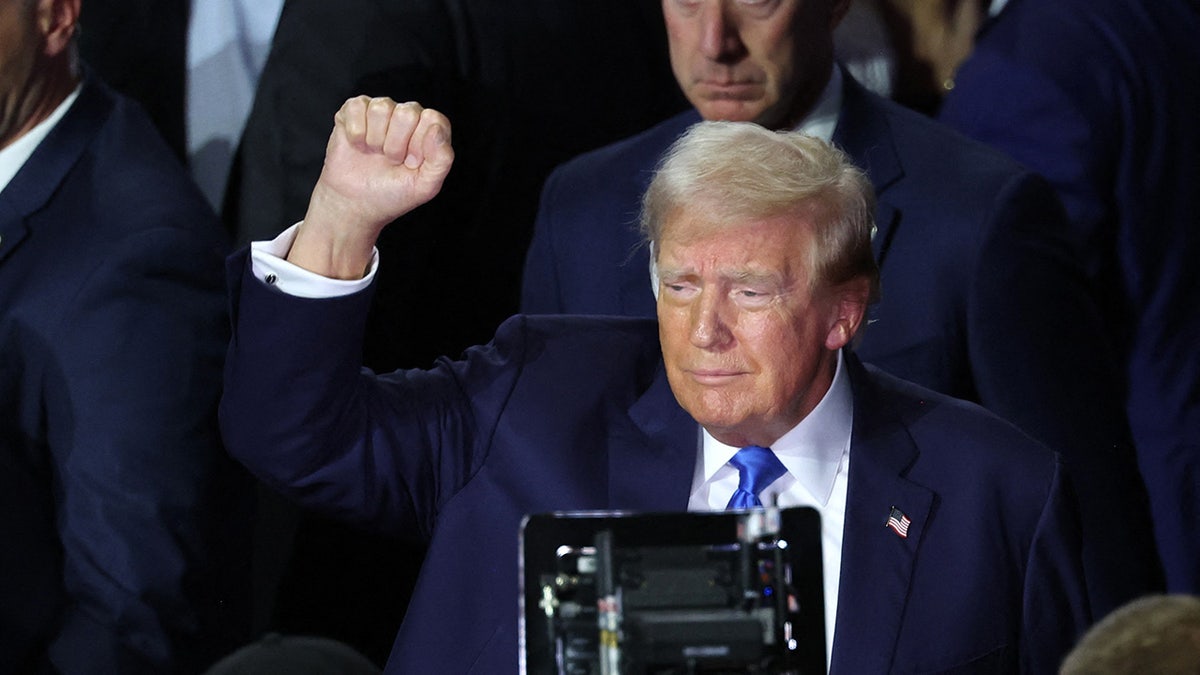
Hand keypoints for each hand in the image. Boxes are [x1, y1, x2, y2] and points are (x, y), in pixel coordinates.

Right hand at [288, 97, 453, 278]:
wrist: (356, 203)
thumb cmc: (392, 194)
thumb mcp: (425, 186)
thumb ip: (442, 159)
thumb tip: (436, 128)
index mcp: (429, 130)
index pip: (432, 119)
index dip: (419, 144)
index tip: (411, 163)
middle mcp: (407, 115)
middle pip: (406, 113)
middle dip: (395, 145)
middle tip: (391, 160)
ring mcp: (381, 111)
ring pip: (381, 108)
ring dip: (375, 139)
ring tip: (375, 153)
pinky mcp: (355, 110)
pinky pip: (357, 106)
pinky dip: (356, 132)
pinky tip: (358, 145)